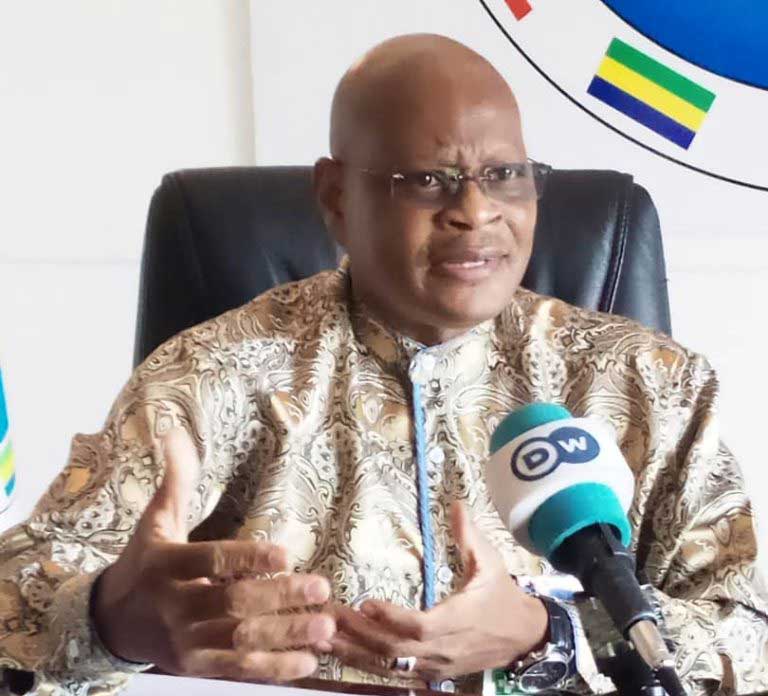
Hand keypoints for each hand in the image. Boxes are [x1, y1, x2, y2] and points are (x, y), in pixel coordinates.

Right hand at [93, 428, 335, 681]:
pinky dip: (273, 668)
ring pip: (240, 640)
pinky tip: (308, 661)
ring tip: (325, 625)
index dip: (248, 559)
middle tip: (321, 588)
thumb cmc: (143, 562)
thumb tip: (174, 431)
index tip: (286, 554)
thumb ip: (175, 479)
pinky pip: (237, 669)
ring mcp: (184, 642)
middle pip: (233, 604)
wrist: (109, 622)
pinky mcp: (195, 667)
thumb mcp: (155, 519)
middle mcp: (174, 606)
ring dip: (285, 635)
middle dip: (280, 598)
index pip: (210, 560)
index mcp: (165, 565)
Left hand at [331, 501, 547, 681]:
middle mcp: (445, 649)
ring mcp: (436, 666)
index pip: (421, 626)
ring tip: (320, 637)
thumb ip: (469, 535)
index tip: (365, 602)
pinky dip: (364, 664)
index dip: (392, 618)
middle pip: (396, 651)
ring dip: (353, 654)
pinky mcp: (430, 674)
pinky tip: (340, 653)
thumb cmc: (501, 594)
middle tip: (327, 617)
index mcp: (459, 619)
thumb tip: (456, 503)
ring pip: (389, 667)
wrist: (523, 635)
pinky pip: (393, 674)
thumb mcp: (490, 561)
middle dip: (359, 636)